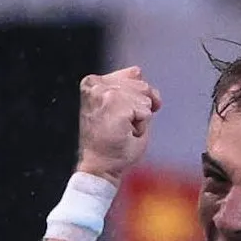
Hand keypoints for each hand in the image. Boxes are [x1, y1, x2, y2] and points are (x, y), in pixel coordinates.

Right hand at [78, 66, 160, 183]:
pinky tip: (124, 134)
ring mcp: (104, 93)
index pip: (135, 74)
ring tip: (122, 130)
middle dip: (141, 108)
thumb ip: (131, 88)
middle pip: (142, 85)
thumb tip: (139, 73)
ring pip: (145, 98)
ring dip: (140, 119)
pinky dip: (141, 127)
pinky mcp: (114, 104)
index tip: (130, 115)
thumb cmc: (111, 143)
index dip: (142, 95)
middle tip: (123, 127)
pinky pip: (146, 112)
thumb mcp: (123, 107)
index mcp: (94, 82)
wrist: (100, 167)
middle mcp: (96, 83)